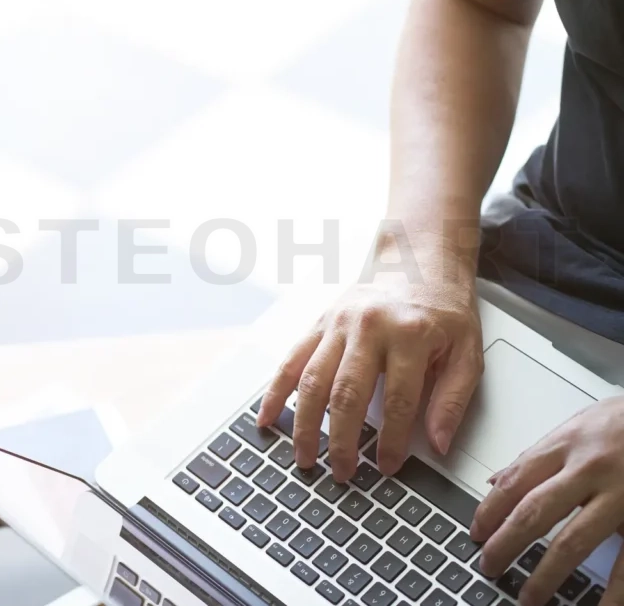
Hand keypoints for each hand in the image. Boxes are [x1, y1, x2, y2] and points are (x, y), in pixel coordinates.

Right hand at [257, 231, 483, 481]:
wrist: (417, 261)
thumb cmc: (443, 310)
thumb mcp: (467, 352)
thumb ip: (454, 399)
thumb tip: (437, 443)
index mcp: (410, 334)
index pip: (398, 399)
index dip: (391, 440)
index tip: (386, 466)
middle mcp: (370, 327)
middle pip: (347, 393)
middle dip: (341, 440)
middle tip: (341, 472)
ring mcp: (338, 324)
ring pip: (313, 380)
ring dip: (306, 424)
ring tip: (305, 457)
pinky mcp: (319, 323)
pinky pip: (291, 360)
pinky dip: (276, 391)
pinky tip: (267, 417)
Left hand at [471, 396, 623, 605]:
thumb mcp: (576, 426)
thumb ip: (537, 456)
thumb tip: (497, 481)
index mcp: (565, 444)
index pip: (515, 482)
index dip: (489, 512)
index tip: (475, 535)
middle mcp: (588, 468)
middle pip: (535, 512)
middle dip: (506, 544)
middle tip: (489, 567)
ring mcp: (620, 493)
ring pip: (575, 540)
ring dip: (547, 573)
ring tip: (530, 597)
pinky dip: (614, 589)